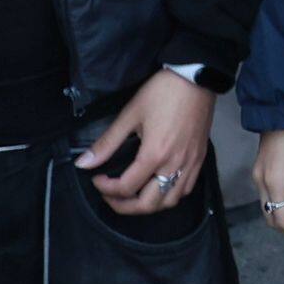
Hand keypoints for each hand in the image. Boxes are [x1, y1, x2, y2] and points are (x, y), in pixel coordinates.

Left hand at [80, 70, 215, 216]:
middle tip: (110, 195)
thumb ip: (107, 143)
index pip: (126, 187)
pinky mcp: (200, 159)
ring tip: (134, 194)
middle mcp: (174, 165)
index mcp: (154, 155)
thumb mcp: (130, 114)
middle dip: (123, 206)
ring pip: (169, 202)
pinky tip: (159, 186)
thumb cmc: (162, 92)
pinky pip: (186, 189)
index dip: (106, 188)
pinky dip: (170, 195)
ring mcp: (190, 164)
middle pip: (148, 204)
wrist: (196, 77)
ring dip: (148, 205)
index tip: (97, 178)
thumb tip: (83, 163)